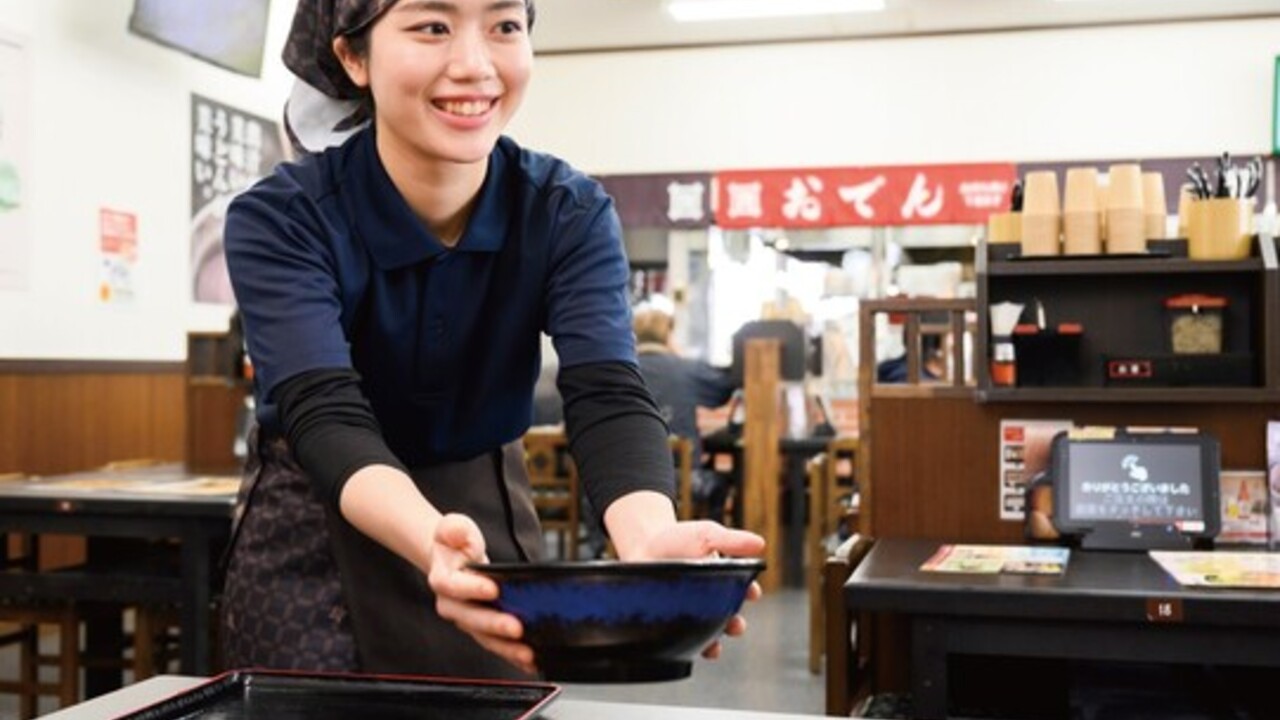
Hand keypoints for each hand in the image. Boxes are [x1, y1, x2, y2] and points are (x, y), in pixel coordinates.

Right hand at [426, 513, 535, 673]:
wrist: (452, 559)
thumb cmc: (456, 544)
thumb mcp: (453, 528)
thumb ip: (454, 529)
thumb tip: (457, 533)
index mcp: (443, 579)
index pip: (453, 586)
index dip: (472, 588)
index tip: (493, 588)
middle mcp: (453, 605)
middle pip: (470, 619)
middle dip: (494, 625)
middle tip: (517, 627)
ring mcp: (468, 621)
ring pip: (485, 638)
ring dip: (506, 648)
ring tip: (528, 652)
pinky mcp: (483, 630)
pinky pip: (497, 645)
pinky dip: (513, 655)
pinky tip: (532, 660)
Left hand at [621, 520, 765, 658]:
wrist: (642, 544)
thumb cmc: (679, 538)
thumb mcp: (706, 535)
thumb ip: (731, 540)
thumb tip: (761, 544)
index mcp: (724, 581)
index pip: (743, 591)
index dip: (750, 593)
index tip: (752, 592)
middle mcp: (711, 602)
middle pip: (728, 619)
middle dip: (735, 625)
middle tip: (736, 625)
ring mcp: (690, 614)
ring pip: (705, 634)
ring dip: (713, 644)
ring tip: (713, 647)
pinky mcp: (670, 623)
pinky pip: (679, 639)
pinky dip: (684, 647)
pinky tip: (682, 648)